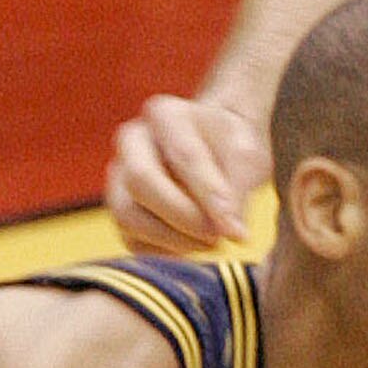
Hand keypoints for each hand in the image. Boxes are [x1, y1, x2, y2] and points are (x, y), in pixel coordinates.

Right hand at [106, 94, 271, 253]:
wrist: (216, 152)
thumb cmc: (231, 150)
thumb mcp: (247, 158)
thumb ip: (239, 190)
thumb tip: (231, 233)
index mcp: (166, 115)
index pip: (184, 157)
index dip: (210, 199)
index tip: (236, 232)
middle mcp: (132, 140)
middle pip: (140, 182)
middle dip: (184, 219)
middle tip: (218, 236)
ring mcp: (119, 174)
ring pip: (128, 215)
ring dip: (174, 240)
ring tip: (210, 241)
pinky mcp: (121, 207)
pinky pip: (132, 240)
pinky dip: (165, 252)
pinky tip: (192, 244)